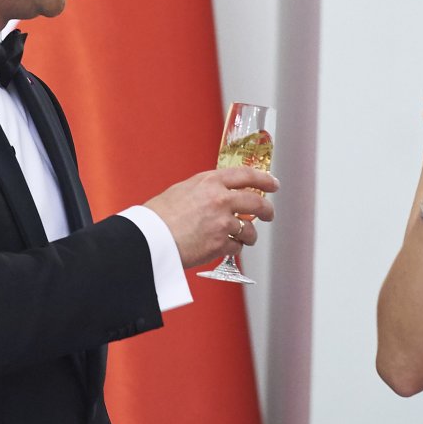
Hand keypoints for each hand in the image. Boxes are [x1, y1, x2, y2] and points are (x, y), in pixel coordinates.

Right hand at [145, 167, 277, 267]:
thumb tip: (221, 194)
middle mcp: (220, 199)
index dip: (264, 179)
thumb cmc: (159, 215)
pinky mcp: (220, 244)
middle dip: (267, 210)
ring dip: (249, 235)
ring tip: (242, 237)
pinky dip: (233, 248)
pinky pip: (237, 247)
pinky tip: (225, 247)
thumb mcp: (183, 190)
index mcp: (210, 181)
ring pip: (249, 229)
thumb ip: (206, 189)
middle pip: (257, 203)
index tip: (273, 183)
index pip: (246, 175)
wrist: (149, 238)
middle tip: (268, 214)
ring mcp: (222, 222)